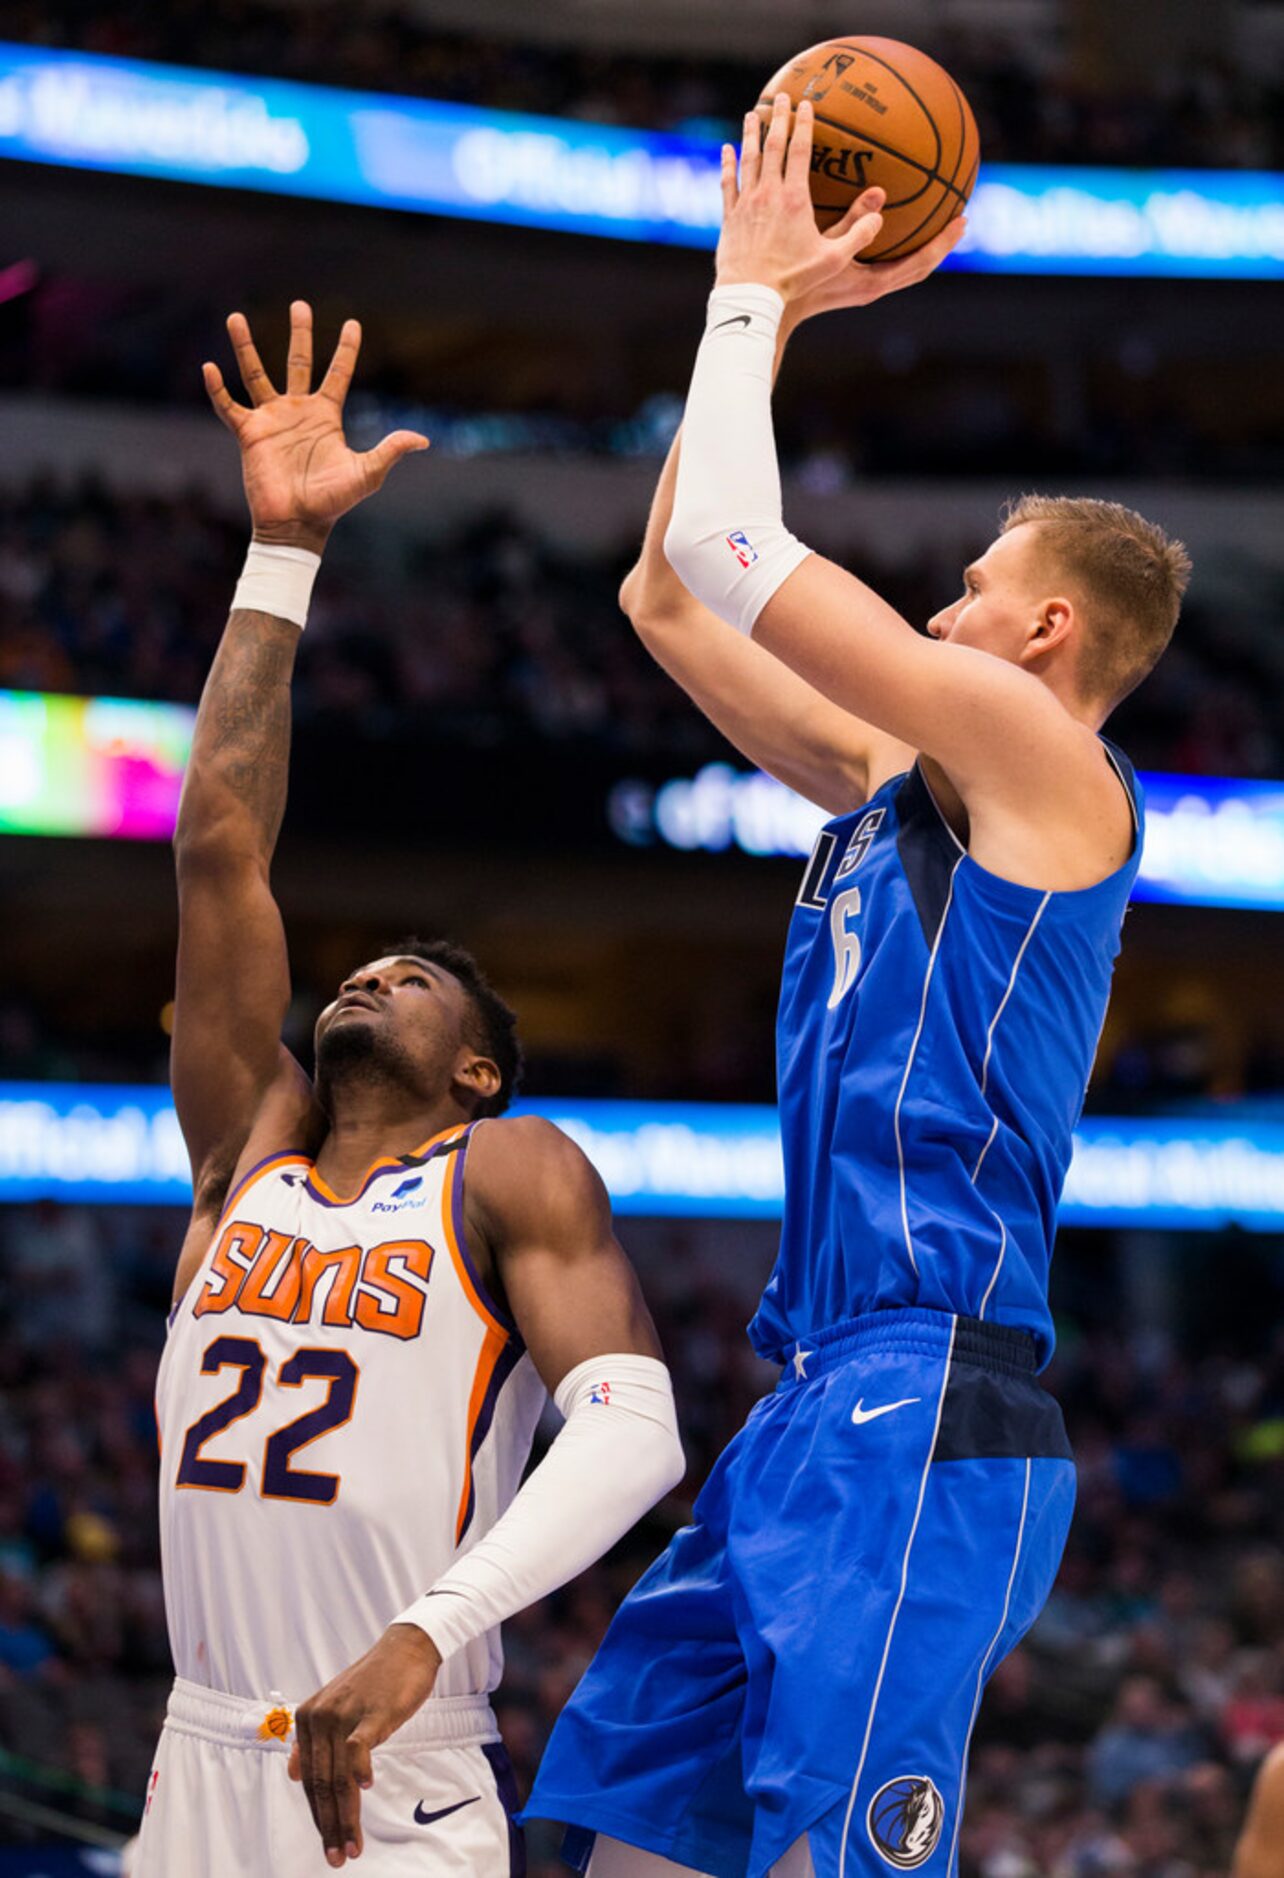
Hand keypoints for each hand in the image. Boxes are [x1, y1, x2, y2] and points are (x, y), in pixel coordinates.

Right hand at [203, 301, 427, 554]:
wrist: (298, 524)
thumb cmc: (332, 502)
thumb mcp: (367, 474)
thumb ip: (390, 451)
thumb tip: (424, 440)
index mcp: (326, 416)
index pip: (338, 373)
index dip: (346, 349)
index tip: (352, 323)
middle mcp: (298, 411)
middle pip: (298, 362)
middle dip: (299, 334)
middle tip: (300, 304)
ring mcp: (272, 420)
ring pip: (256, 373)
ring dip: (245, 346)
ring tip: (236, 317)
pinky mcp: (250, 434)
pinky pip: (228, 406)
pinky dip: (217, 389)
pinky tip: (209, 368)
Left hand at [287, 1622, 441, 1866]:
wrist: (406, 1649)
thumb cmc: (375, 1683)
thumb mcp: (337, 1710)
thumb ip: (314, 1742)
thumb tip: (292, 1775)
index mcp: (308, 1719)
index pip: (310, 1780)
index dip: (319, 1816)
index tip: (329, 1845)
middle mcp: (319, 1718)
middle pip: (321, 1784)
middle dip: (329, 1827)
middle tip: (338, 1858)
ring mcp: (343, 1715)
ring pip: (338, 1777)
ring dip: (346, 1816)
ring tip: (353, 1846)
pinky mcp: (370, 1713)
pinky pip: (357, 1748)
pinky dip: (360, 1771)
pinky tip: (367, 1788)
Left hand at [716, 93, 886, 303]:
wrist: (751, 295)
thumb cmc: (794, 280)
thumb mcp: (833, 260)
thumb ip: (858, 235)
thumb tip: (880, 215)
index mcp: (794, 199)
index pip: (799, 151)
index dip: (803, 125)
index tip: (805, 104)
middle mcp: (768, 194)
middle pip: (772, 146)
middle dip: (777, 118)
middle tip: (779, 97)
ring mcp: (746, 204)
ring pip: (748, 160)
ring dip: (750, 135)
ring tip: (751, 115)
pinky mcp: (729, 218)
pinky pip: (728, 184)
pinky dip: (727, 165)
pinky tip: (726, 150)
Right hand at [783, 194, 966, 333]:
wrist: (776, 305)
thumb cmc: (799, 277)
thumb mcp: (826, 245)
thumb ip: (854, 222)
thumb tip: (881, 193)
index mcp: (875, 283)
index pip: (921, 264)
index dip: (944, 243)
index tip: (963, 221)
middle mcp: (877, 287)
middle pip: (921, 267)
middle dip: (941, 245)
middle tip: (960, 220)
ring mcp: (869, 288)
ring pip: (908, 268)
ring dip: (925, 246)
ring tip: (938, 220)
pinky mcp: (859, 283)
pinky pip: (890, 263)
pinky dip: (901, 247)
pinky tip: (896, 224)